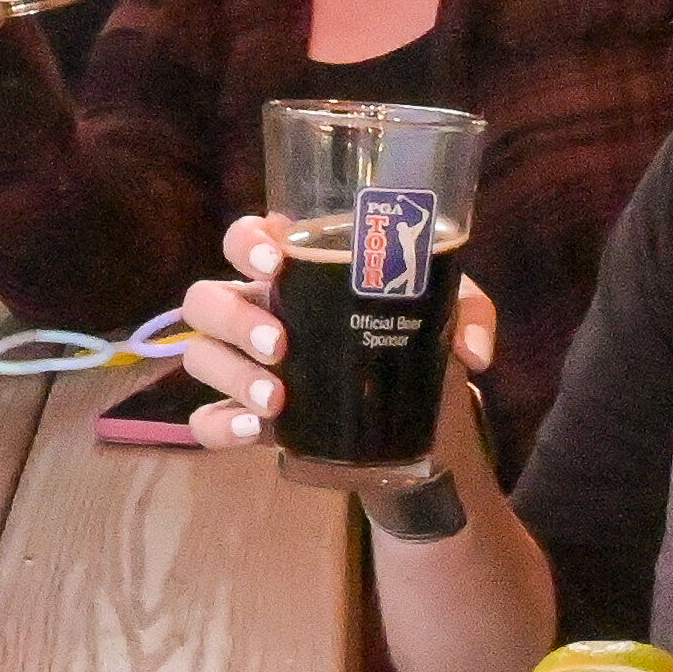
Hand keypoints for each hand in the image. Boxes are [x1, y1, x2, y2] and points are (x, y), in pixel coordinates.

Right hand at [152, 215, 498, 459]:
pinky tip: (255, 432)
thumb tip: (472, 351)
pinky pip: (207, 420)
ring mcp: (246, 366)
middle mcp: (259, 311)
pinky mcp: (248, 418)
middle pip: (207, 299)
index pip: (245, 239)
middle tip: (281, 345)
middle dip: (236, 319)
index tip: (277, 263)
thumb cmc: (419, 344)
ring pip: (200, 355)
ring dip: (231, 375)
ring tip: (277, 402)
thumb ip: (469, 314)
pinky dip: (221, 424)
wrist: (422, 423)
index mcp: (298, 272)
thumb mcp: (451, 314)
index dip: (247, 243)